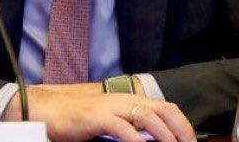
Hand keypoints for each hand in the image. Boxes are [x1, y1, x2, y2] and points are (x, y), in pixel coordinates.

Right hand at [2, 84, 195, 141]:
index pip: (165, 107)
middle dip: (180, 130)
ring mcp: (111, 107)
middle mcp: (124, 100)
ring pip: (148, 117)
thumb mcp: (109, 121)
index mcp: (129, 100)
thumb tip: (149, 139)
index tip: (190, 141)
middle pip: (163, 110)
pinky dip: (137, 140)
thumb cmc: (77, 118)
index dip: (182, 124)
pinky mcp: (98, 117)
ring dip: (165, 135)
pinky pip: (123, 128)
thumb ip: (129, 127)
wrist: (48, 110)